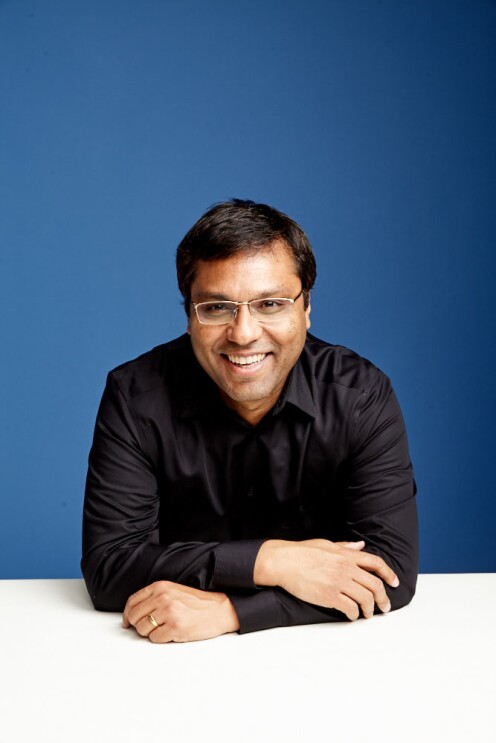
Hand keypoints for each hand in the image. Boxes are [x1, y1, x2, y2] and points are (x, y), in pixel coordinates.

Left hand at [122, 581, 239, 642]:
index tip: (128, 622)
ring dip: (150, 633)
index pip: (132, 602)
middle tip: (148, 628)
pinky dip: (160, 639)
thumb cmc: (197, 602)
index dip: (127, 614)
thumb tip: (133, 612)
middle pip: (134, 617)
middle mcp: (162, 598)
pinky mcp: (175, 627)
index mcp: (160, 587)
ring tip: (164, 628)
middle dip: (138, 625)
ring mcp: (168, 612)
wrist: (220, 609)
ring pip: (143, 629)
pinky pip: (155, 639)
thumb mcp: (174, 590)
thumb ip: (154, 597)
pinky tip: (171, 633)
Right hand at [254, 539, 398, 620]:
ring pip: (366, 599)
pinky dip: (355, 614)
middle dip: (383, 599)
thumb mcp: (326, 544)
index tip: (395, 583)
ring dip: (370, 609)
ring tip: (367, 614)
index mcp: (346, 555)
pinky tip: (352, 615)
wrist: (283, 562)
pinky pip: (350, 609)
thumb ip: (345, 547)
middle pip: (375, 585)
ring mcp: (338, 582)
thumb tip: (360, 546)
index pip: (376, 563)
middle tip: (385, 607)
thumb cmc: (301, 552)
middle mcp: (346, 568)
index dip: (389, 574)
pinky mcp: (329, 596)